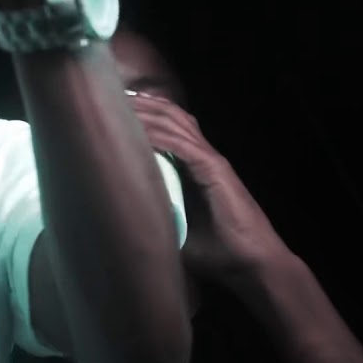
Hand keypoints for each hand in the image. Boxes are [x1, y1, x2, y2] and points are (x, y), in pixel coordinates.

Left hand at [129, 91, 289, 286]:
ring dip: (147, 112)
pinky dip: (159, 135)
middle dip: (141, 105)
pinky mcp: (216, 171)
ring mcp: (211, 161)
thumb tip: (121, 220)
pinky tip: (138, 131)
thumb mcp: (174, 229)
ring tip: (119, 103)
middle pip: (170, 117)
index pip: (168, 128)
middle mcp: (203, 158)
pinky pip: (183, 145)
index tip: (113, 108)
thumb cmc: (217, 254)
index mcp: (195, 167)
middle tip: (110, 95)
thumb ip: (154, 214)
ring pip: (175, 124)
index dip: (144, 115)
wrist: (252, 267)